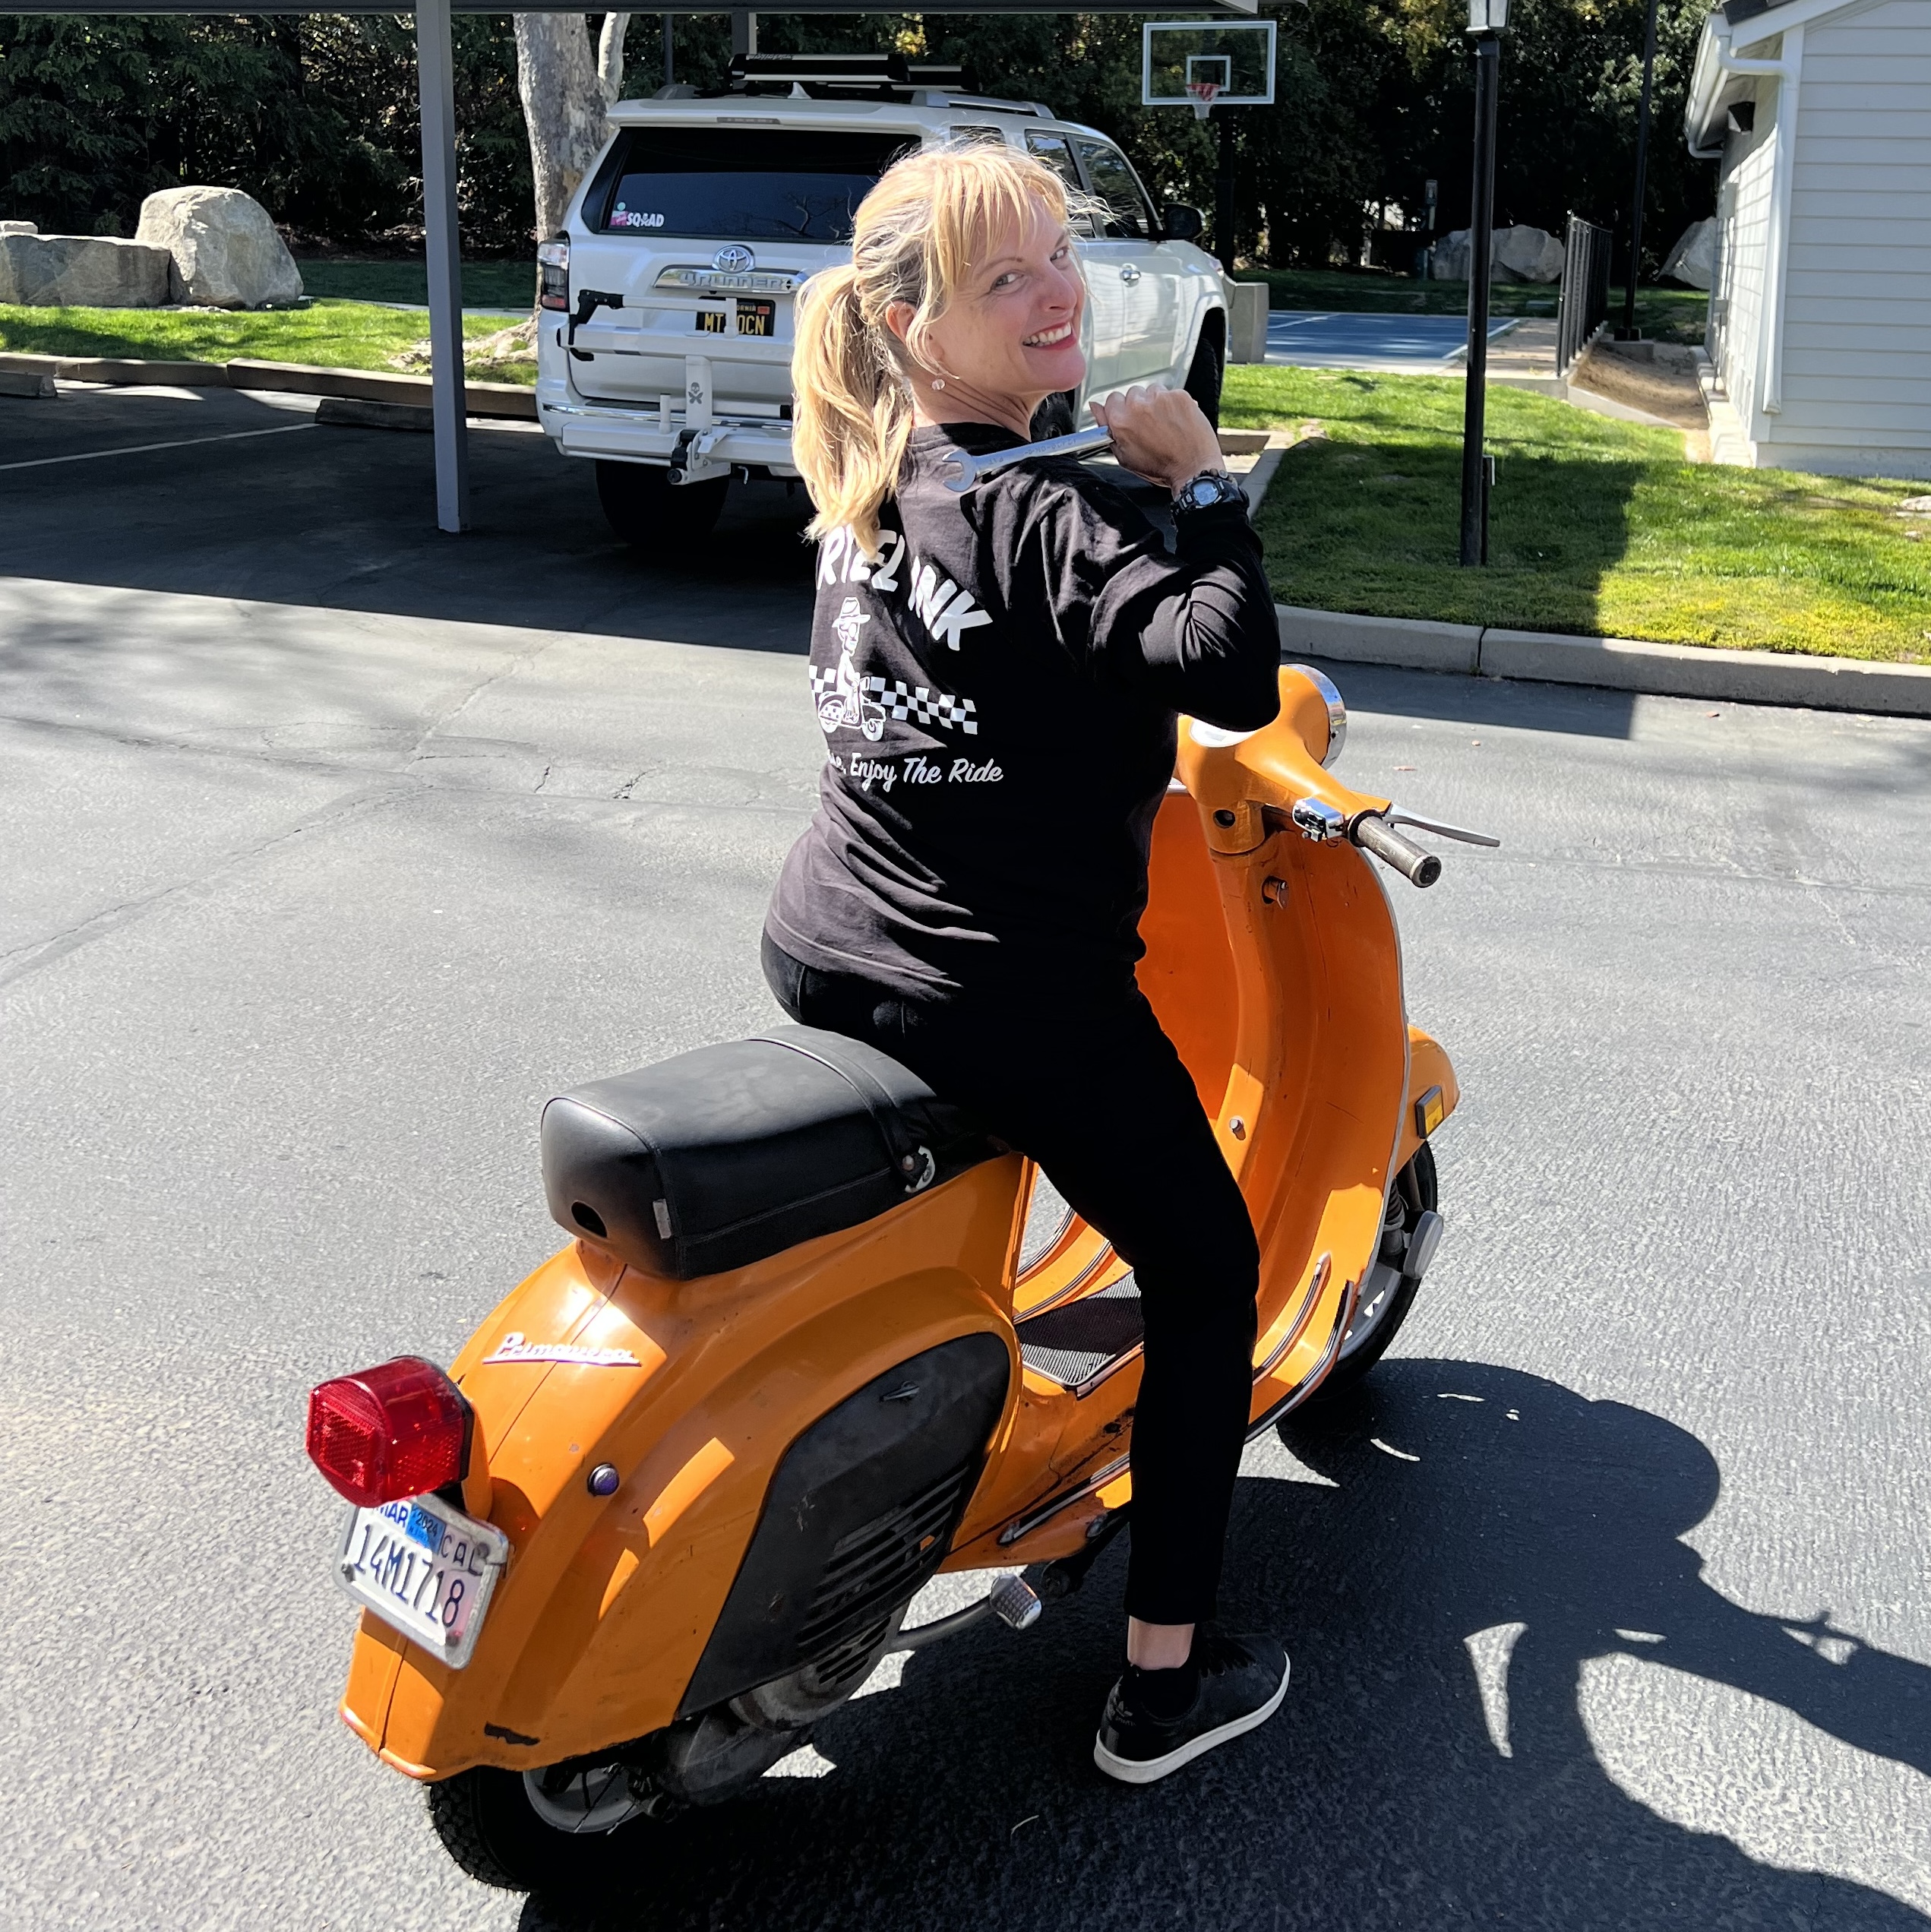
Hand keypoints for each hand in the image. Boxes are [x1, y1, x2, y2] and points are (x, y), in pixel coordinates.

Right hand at [1088, 385, 1223, 494]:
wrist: (1193, 468)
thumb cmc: (1160, 467)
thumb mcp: (1124, 456)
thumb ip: (1107, 429)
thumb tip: (1095, 408)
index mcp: (1120, 420)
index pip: (1112, 399)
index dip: (1121, 410)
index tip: (1130, 419)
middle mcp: (1138, 405)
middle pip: (1133, 393)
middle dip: (1139, 406)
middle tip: (1150, 425)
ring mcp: (1160, 398)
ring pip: (1152, 391)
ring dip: (1156, 403)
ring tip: (1165, 424)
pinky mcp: (1179, 396)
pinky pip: (1171, 393)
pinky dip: (1174, 404)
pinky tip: (1177, 421)